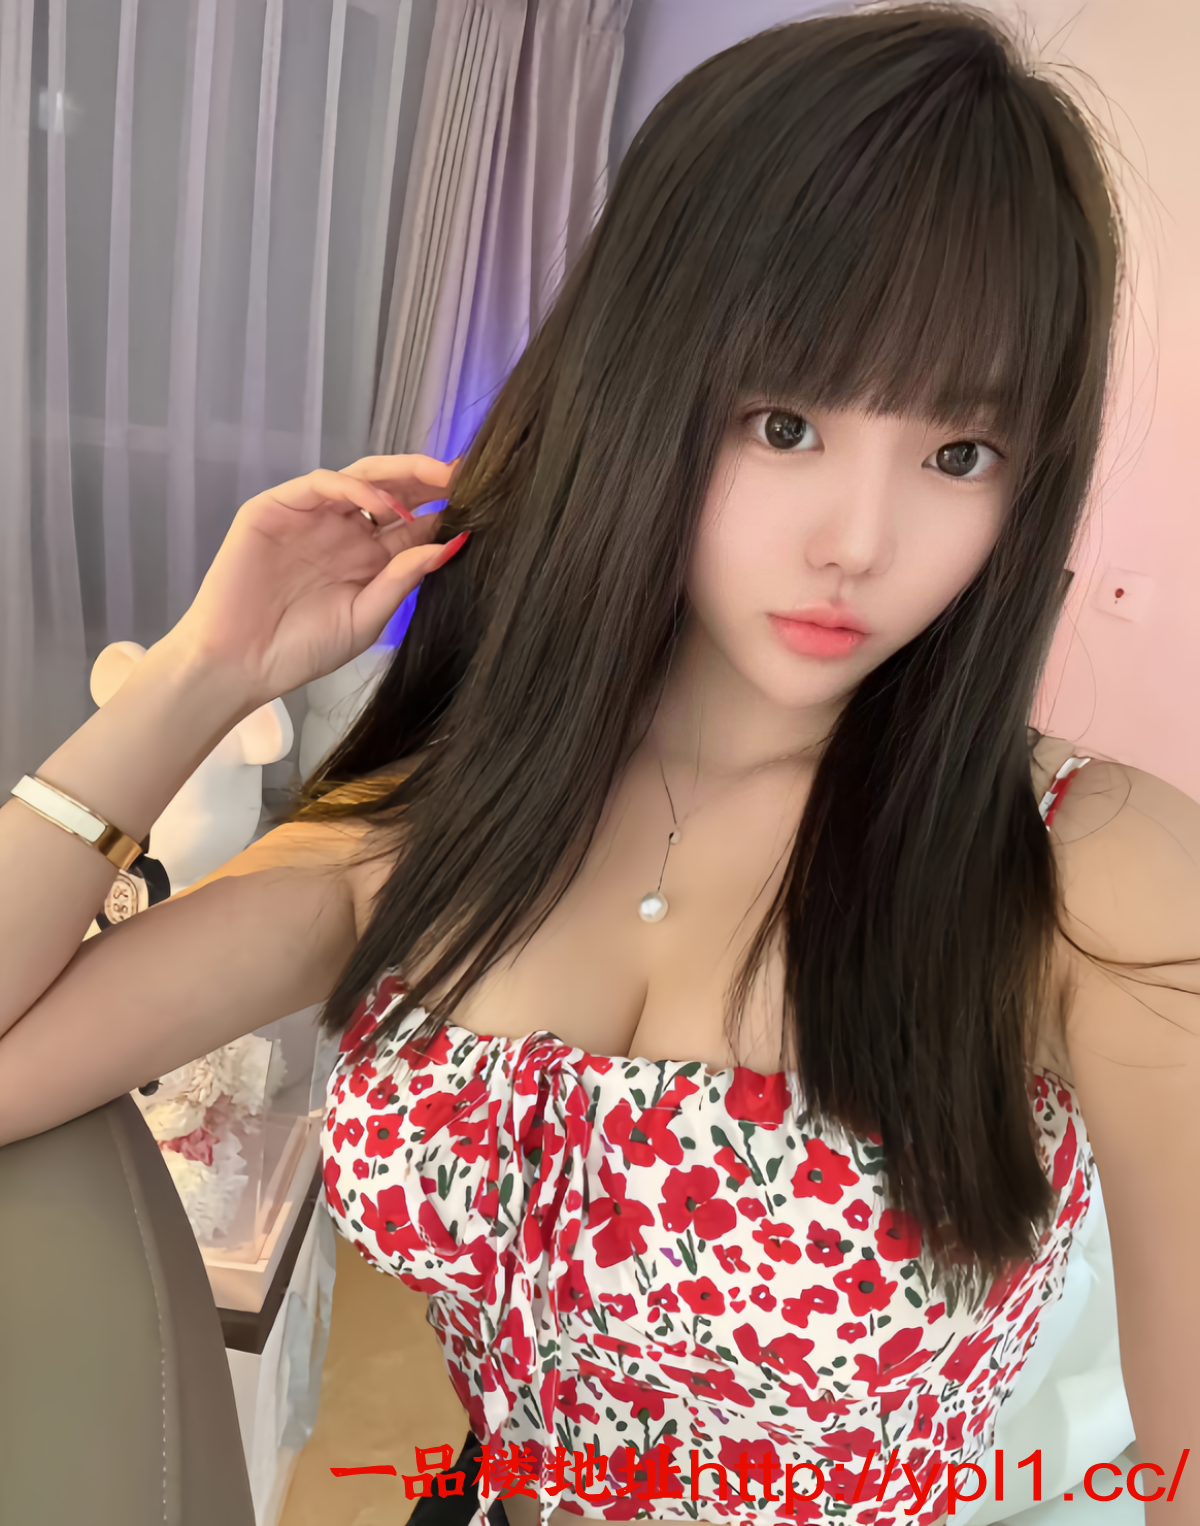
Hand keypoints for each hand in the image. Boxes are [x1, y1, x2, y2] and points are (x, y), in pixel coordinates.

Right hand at [165, 454, 464, 704]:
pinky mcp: (276, 508)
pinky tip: (380, 502)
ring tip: (434, 481)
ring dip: (399, 475)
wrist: (241, 664)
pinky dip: (353, 485)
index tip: (484, 502)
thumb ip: (404, 579)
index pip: (415, 522)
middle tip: (466, 475)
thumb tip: (452, 545)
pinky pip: (320, 484)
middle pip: (393, 490)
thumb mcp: (367, 617)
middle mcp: (344, 531)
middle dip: (428, 479)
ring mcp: (310, 517)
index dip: (446, 510)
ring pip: (360, 477)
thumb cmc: (303, 649)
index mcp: (370, 559)